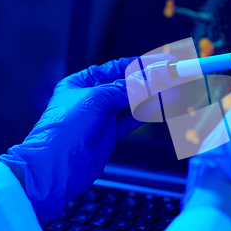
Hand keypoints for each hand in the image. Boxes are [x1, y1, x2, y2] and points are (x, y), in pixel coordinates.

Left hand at [0, 54, 174, 224]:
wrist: (56, 167)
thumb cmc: (62, 132)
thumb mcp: (96, 99)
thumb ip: (126, 89)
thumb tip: (149, 79)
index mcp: (82, 82)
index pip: (118, 68)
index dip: (143, 64)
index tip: (163, 63)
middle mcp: (92, 98)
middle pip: (129, 84)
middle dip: (152, 79)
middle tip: (173, 75)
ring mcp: (102, 117)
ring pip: (134, 101)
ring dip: (154, 95)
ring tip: (173, 89)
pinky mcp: (110, 134)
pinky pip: (133, 118)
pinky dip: (148, 111)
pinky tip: (161, 103)